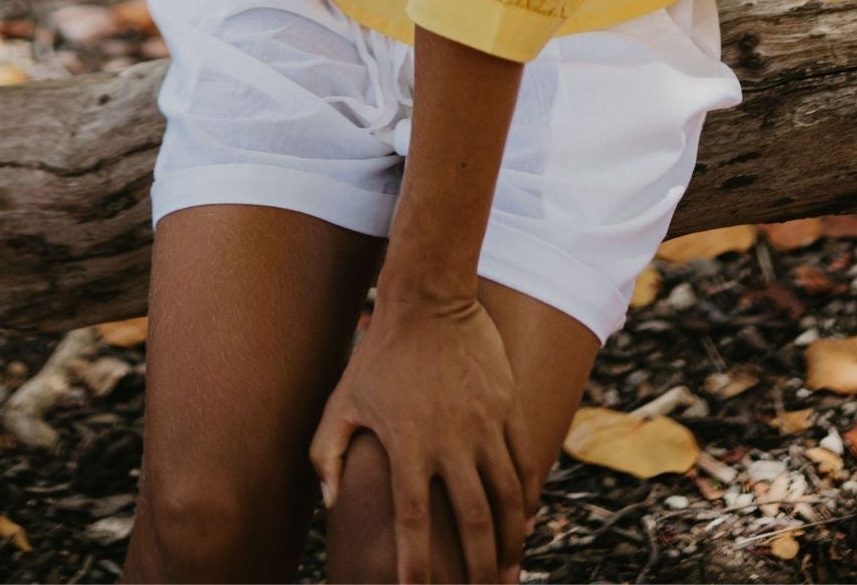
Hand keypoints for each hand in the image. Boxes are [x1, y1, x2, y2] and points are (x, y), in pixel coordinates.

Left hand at [309, 287, 538, 584]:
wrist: (427, 298)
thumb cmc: (378, 354)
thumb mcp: (341, 402)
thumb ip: (328, 455)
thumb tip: (331, 504)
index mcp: (407, 445)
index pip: (413, 522)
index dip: (416, 566)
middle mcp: (450, 441)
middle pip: (471, 522)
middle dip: (476, 570)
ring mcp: (484, 424)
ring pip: (506, 499)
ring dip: (509, 543)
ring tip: (506, 576)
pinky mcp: (506, 407)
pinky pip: (524, 463)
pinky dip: (527, 499)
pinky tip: (526, 524)